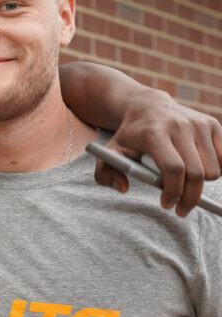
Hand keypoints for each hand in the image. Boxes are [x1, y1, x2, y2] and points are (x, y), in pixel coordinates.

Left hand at [96, 90, 221, 216]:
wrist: (147, 107)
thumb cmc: (129, 136)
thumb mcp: (109, 153)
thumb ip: (105, 174)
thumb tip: (123, 188)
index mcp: (153, 133)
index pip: (173, 169)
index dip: (173, 191)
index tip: (167, 205)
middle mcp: (179, 125)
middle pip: (197, 173)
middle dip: (190, 197)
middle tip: (181, 208)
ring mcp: (198, 124)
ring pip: (214, 170)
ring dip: (201, 184)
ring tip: (185, 182)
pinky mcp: (212, 125)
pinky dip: (215, 171)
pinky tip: (198, 171)